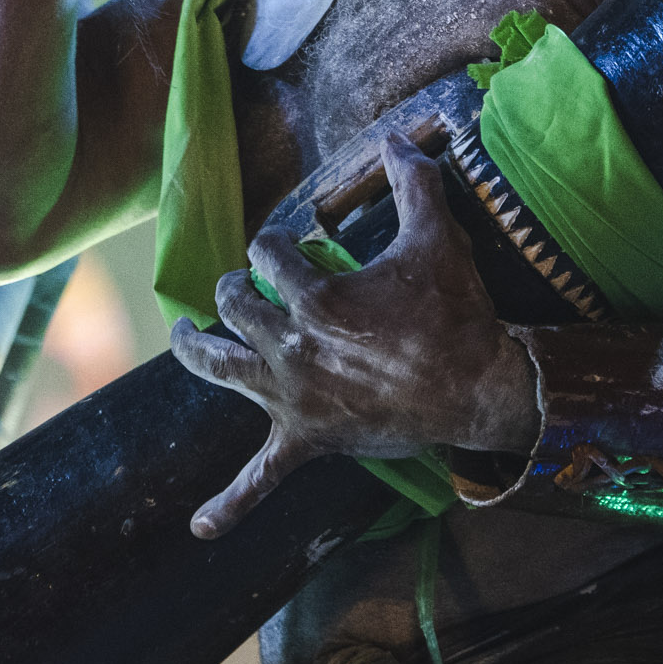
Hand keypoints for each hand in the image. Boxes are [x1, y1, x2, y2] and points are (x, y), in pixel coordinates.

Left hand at [169, 127, 538, 536]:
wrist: (479, 390)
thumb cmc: (455, 313)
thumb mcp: (435, 239)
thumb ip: (415, 181)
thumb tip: (398, 135)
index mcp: (317, 297)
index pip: (267, 253)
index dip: (274, 242)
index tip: (290, 244)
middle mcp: (293, 345)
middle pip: (234, 303)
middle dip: (236, 287)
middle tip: (248, 285)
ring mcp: (293, 395)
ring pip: (218, 367)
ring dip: (195, 349)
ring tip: (183, 335)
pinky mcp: (305, 439)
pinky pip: (260, 479)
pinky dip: (230, 504)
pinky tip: (201, 528)